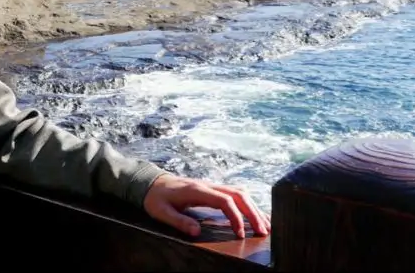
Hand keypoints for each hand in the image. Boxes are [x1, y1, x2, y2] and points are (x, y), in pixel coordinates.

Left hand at [142, 174, 270, 238]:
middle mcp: (207, 185)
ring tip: (265, 226)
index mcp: (196, 190)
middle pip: (238, 194)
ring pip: (239, 192)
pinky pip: (234, 193)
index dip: (236, 216)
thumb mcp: (161, 211)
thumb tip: (197, 232)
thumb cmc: (155, 198)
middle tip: (263, 232)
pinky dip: (247, 204)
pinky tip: (255, 215)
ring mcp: (210, 185)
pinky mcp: (211, 189)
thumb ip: (178, 220)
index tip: (240, 234)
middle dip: (253, 212)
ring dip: (254, 207)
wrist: (149, 182)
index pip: (224, 200)